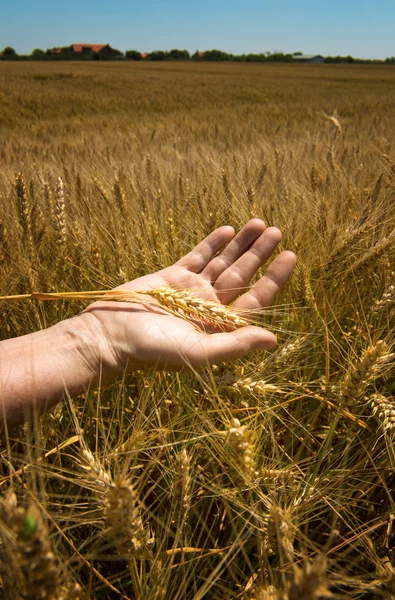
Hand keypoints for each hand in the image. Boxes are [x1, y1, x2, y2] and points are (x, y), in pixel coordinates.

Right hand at [83, 219, 295, 373]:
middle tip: (276, 231)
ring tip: (259, 223)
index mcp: (219, 327)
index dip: (274, 278)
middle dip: (259, 254)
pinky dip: (212, 243)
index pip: (254, 299)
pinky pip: (197, 257)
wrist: (111, 337)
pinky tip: (228, 229)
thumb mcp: (199, 352)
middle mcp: (209, 307)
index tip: (290, 255)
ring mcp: (190, 290)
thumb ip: (236, 344)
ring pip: (222, 262)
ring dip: (240, 244)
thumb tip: (274, 339)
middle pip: (241, 275)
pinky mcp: (171, 277)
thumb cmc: (154, 351)